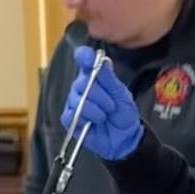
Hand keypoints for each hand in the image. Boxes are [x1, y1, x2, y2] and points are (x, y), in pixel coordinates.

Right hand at [60, 47, 142, 161]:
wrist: (124, 137)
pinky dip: (85, 119)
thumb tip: (102, 60)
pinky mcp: (70, 118)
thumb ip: (110, 79)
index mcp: (95, 76)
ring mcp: (74, 102)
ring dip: (96, 110)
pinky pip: (72, 114)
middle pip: (82, 82)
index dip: (84, 56)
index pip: (84, 60)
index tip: (88, 57)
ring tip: (105, 116)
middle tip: (111, 105)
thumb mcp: (121, 94)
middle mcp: (82, 86)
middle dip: (100, 95)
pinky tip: (92, 122)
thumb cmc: (123, 114)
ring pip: (78, 100)